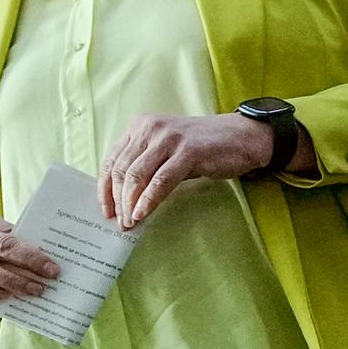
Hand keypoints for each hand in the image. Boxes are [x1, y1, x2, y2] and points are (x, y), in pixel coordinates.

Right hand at [0, 210, 58, 312]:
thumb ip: (11, 242)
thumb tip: (44, 258)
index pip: (9, 235)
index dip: (32, 251)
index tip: (53, 265)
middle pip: (0, 248)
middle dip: (29, 262)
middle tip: (50, 276)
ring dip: (13, 282)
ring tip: (34, 290)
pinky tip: (6, 297)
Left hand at [100, 110, 274, 228]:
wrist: (242, 137)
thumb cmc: (202, 147)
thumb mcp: (166, 150)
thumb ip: (144, 165)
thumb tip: (122, 198)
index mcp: (140, 126)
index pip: (112, 159)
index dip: (104, 188)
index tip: (106, 210)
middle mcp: (150, 128)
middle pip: (121, 169)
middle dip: (117, 200)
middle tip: (119, 222)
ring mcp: (169, 138)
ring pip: (137, 176)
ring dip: (130, 204)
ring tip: (130, 222)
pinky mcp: (188, 152)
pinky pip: (160, 180)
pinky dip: (148, 200)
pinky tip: (142, 214)